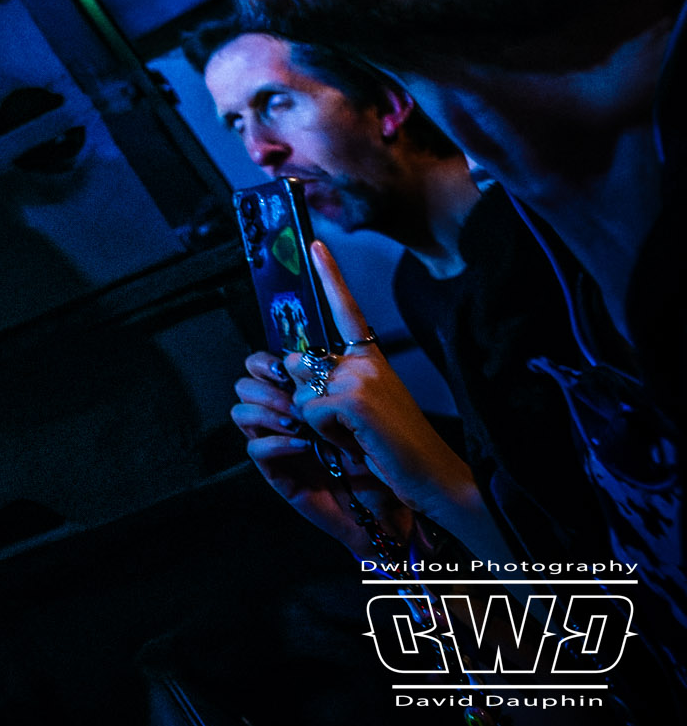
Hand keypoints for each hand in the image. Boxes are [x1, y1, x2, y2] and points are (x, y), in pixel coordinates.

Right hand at [232, 347, 422, 555]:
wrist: (389, 506)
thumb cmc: (380, 457)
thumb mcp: (368, 409)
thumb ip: (344, 379)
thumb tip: (327, 350)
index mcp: (302, 396)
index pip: (267, 364)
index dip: (267, 357)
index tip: (285, 359)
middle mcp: (284, 415)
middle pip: (246, 381)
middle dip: (264, 381)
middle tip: (291, 390)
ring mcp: (277, 442)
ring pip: (242, 411)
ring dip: (267, 409)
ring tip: (297, 419)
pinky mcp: (277, 471)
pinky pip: (255, 448)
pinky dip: (276, 441)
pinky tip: (302, 444)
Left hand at [294, 239, 485, 521]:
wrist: (434, 479)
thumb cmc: (395, 450)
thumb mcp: (359, 412)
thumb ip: (329, 385)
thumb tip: (291, 364)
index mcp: (372, 361)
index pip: (347, 312)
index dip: (331, 276)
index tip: (316, 246)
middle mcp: (366, 362)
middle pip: (298, 363)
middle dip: (305, 398)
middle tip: (345, 426)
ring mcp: (360, 377)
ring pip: (300, 390)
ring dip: (316, 422)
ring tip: (354, 437)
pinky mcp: (353, 398)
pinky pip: (308, 411)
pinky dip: (323, 434)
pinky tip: (355, 443)